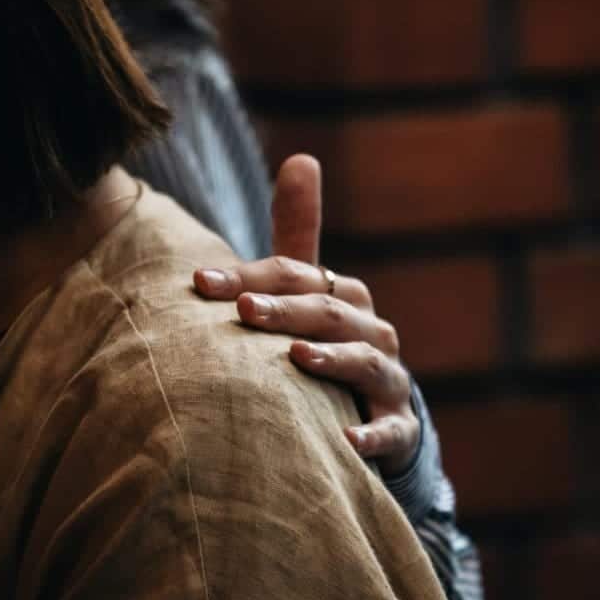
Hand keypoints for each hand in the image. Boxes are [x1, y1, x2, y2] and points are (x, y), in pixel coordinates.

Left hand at [193, 154, 420, 474]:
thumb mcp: (312, 293)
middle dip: (286, 310)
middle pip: (329, 313)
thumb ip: (299, 234)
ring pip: (362, 363)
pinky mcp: (398, 429)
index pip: (298, 275)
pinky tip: (344, 442)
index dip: (252, 275)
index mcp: (345, 296)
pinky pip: (389, 432)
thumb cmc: (328, 345)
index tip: (200, 282)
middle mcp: (371, 332)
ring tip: (295, 358)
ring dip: (330, 360)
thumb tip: (302, 156)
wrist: (378, 414)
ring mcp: (387, 380)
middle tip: (245, 310)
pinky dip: (370, 436)